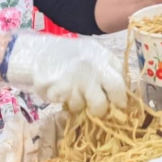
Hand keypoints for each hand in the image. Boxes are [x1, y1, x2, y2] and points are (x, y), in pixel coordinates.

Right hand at [4, 33, 126, 116]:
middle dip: (100, 110)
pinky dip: (62, 100)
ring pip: (81, 107)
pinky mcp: (60, 91)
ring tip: (70, 90)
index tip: (118, 104)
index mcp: (103, 59)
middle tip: (96, 109)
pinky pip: (65, 105)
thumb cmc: (72, 54)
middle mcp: (91, 71)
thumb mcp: (94, 52)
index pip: (119, 84)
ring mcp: (75, 82)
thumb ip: (108, 68)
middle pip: (102, 104)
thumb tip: (121, 93)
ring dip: (77, 103)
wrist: (40, 51)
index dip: (119, 98)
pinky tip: (60, 89)